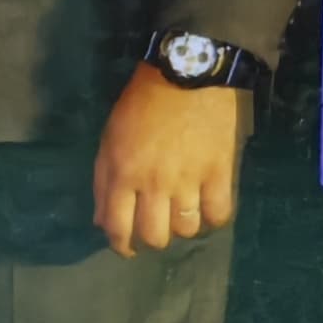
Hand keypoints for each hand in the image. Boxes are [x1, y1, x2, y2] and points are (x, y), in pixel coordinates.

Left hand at [94, 67, 244, 256]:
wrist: (186, 76)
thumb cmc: (140, 105)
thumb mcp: (108, 140)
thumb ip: (103, 181)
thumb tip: (102, 221)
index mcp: (122, 174)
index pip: (117, 227)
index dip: (120, 244)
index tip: (126, 247)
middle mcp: (154, 183)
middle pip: (155, 235)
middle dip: (152, 239)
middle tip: (155, 228)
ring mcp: (189, 180)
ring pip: (187, 229)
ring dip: (182, 228)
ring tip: (180, 215)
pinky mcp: (220, 172)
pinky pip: (219, 213)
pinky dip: (212, 218)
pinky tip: (206, 210)